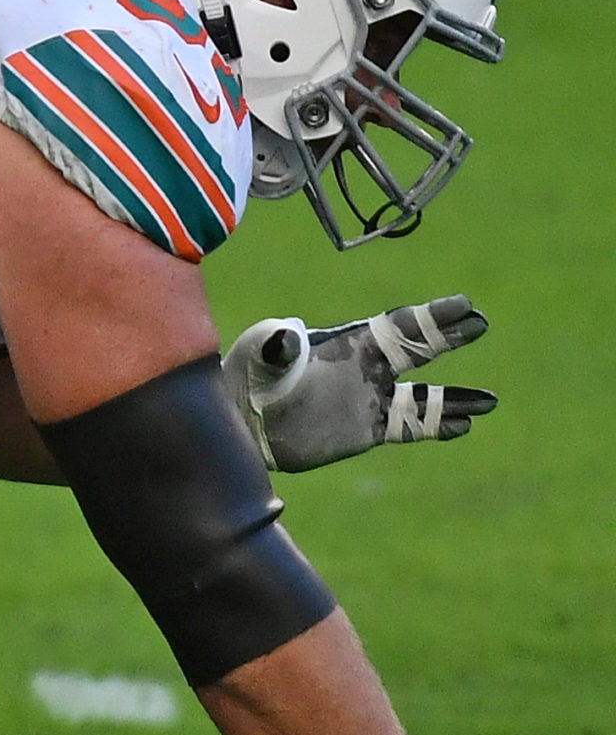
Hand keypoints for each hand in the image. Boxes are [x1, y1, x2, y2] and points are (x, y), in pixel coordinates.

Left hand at [223, 295, 496, 473]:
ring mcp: (369, 398)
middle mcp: (365, 368)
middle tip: (482, 322)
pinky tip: (465, 425)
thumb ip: (277, 346)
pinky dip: (438, 425)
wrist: (242, 419)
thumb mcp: (261, 354)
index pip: (397, 325)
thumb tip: (285, 337)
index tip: (464, 304)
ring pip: (424, 396)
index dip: (431, 316)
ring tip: (491, 401)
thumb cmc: (248, 375)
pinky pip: (410, 426)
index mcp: (347, 342)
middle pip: (417, 349)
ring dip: (457, 398)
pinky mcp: (366, 429)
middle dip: (448, 336)